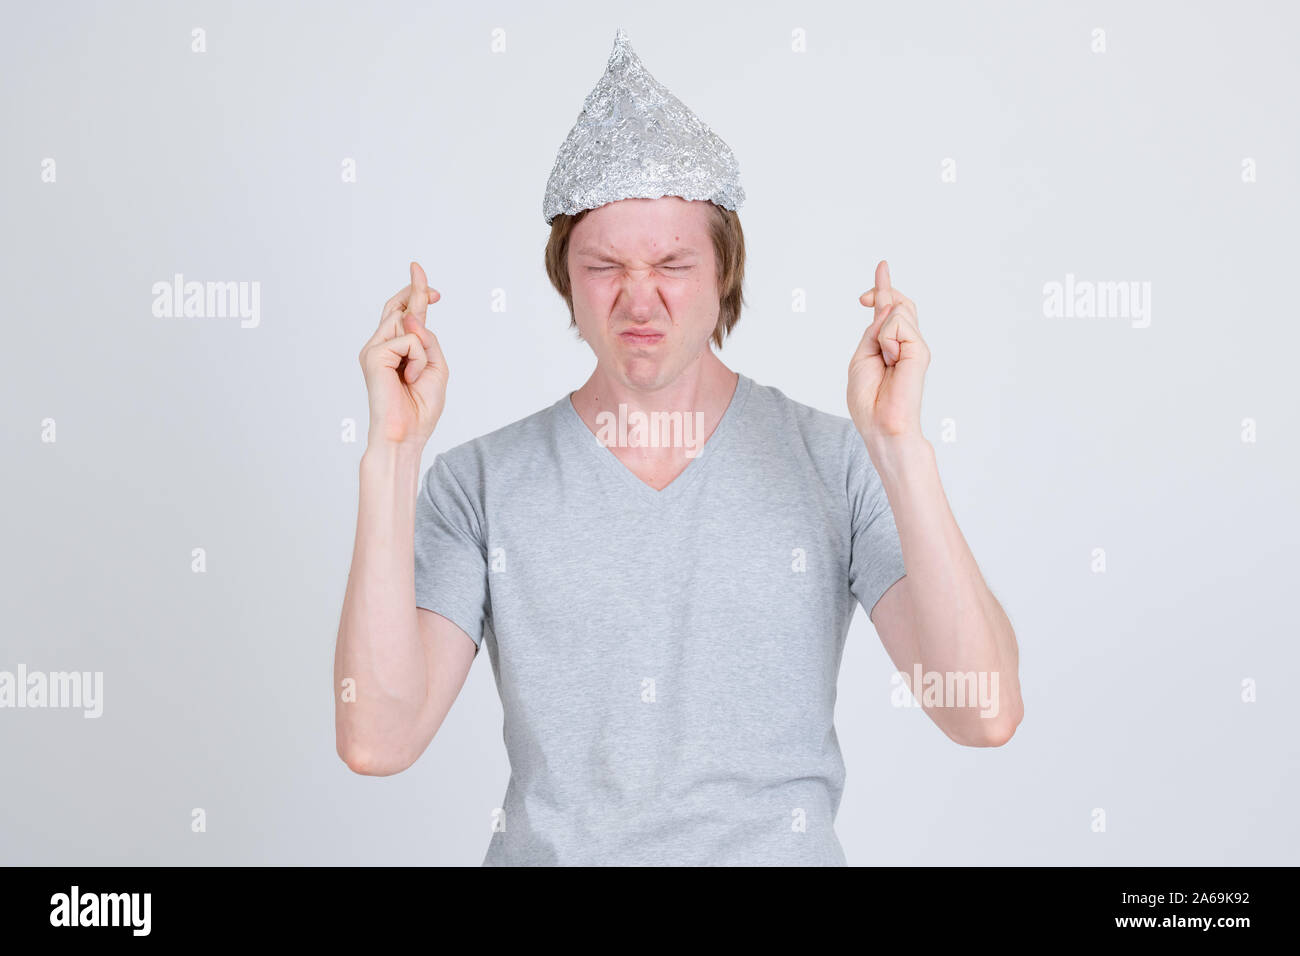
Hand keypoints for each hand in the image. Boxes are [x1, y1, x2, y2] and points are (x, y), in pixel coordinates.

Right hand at [359, 261, 448, 448]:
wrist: (406, 434)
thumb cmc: (420, 408)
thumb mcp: (436, 368)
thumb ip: (428, 340)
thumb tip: (411, 316)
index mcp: (396, 351)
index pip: (405, 316)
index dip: (416, 296)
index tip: (431, 287)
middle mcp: (381, 346)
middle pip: (399, 308)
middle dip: (414, 288)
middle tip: (417, 266)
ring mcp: (374, 349)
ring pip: (410, 326)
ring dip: (424, 352)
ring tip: (415, 379)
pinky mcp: (373, 354)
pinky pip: (410, 340)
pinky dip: (419, 360)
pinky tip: (409, 380)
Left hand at [848, 259, 928, 442]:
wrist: (880, 424)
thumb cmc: (869, 399)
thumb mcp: (862, 356)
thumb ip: (874, 330)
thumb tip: (890, 305)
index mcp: (889, 345)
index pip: (890, 310)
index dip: (884, 288)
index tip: (882, 267)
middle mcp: (906, 343)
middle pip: (900, 304)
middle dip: (882, 291)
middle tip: (863, 297)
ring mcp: (915, 345)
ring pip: (896, 311)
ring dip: (880, 331)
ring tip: (884, 359)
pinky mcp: (920, 350)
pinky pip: (897, 324)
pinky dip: (887, 338)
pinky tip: (891, 359)